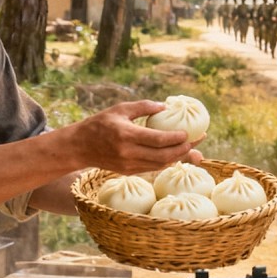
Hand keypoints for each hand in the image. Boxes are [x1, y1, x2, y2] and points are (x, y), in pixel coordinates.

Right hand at [71, 101, 200, 173]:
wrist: (80, 147)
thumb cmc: (100, 123)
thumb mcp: (120, 109)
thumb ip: (143, 107)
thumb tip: (165, 106)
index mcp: (126, 135)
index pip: (158, 140)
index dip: (177, 138)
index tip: (189, 132)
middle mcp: (128, 153)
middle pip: (163, 156)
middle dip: (183, 150)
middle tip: (196, 141)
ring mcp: (128, 165)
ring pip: (160, 164)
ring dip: (177, 157)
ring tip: (191, 148)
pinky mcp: (128, 171)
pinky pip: (152, 168)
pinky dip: (166, 162)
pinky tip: (175, 154)